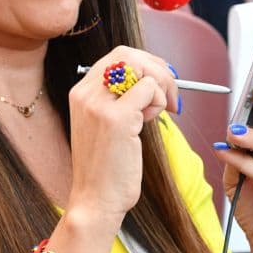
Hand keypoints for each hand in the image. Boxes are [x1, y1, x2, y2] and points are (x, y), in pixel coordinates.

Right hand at [65, 47, 178, 225]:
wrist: (95, 199)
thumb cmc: (106, 167)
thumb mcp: (106, 124)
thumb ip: (120, 99)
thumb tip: (151, 79)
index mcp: (81, 92)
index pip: (116, 56)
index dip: (146, 62)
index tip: (161, 82)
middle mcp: (85, 93)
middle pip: (128, 54)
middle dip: (158, 69)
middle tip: (171, 94)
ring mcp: (98, 104)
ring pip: (141, 68)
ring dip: (161, 87)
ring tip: (158, 112)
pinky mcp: (116, 118)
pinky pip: (150, 90)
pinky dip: (160, 102)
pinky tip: (151, 122)